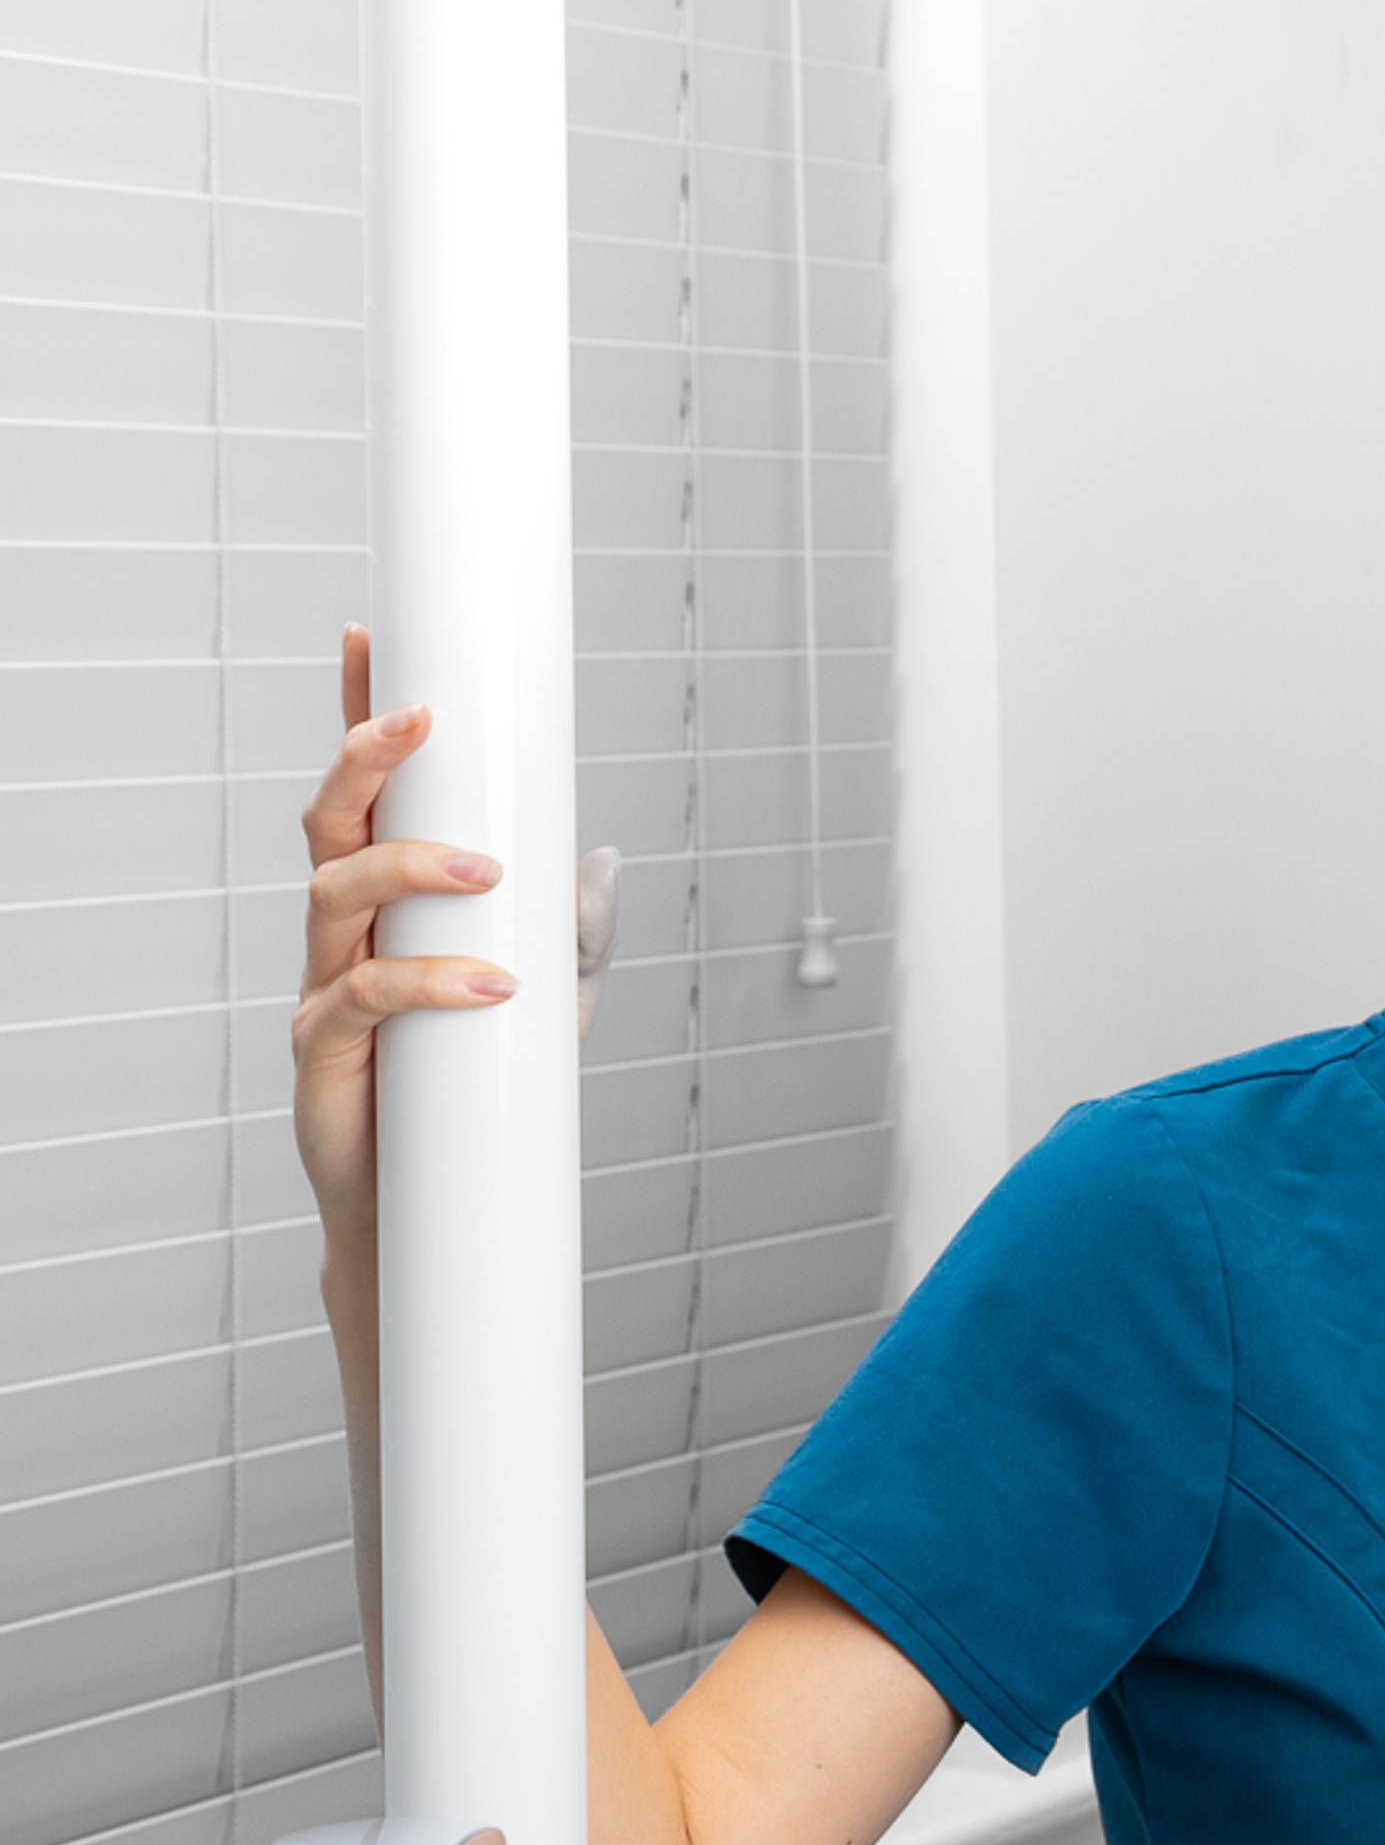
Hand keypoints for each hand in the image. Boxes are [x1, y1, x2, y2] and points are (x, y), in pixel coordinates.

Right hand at [290, 624, 623, 1261]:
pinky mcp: (322, 1051)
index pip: (371, 794)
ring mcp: (325, 984)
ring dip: (414, 866)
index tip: (368, 640)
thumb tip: (602, 852)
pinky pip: (363, 995)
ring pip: (335, 893)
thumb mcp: (552, 996)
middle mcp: (345, 932)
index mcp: (388, 902)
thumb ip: (573, 926)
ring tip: (490, 872)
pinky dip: (431, 981)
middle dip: (365, 760)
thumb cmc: (475, 1089)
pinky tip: (493, 985)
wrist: (430, 1204)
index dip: (360, 718)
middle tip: (420, 721)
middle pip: (331, 822)